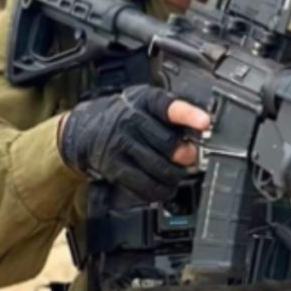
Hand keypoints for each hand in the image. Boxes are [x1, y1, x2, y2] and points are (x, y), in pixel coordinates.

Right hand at [59, 85, 209, 201]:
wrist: (86, 129)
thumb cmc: (125, 115)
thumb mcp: (146, 103)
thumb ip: (173, 114)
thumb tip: (203, 130)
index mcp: (145, 100)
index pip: (169, 106)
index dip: (188, 115)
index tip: (205, 122)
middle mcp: (131, 120)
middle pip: (169, 144)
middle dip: (186, 155)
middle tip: (190, 157)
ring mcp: (121, 144)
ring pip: (160, 168)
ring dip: (175, 175)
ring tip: (176, 172)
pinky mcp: (115, 167)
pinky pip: (145, 185)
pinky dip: (160, 190)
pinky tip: (163, 185)